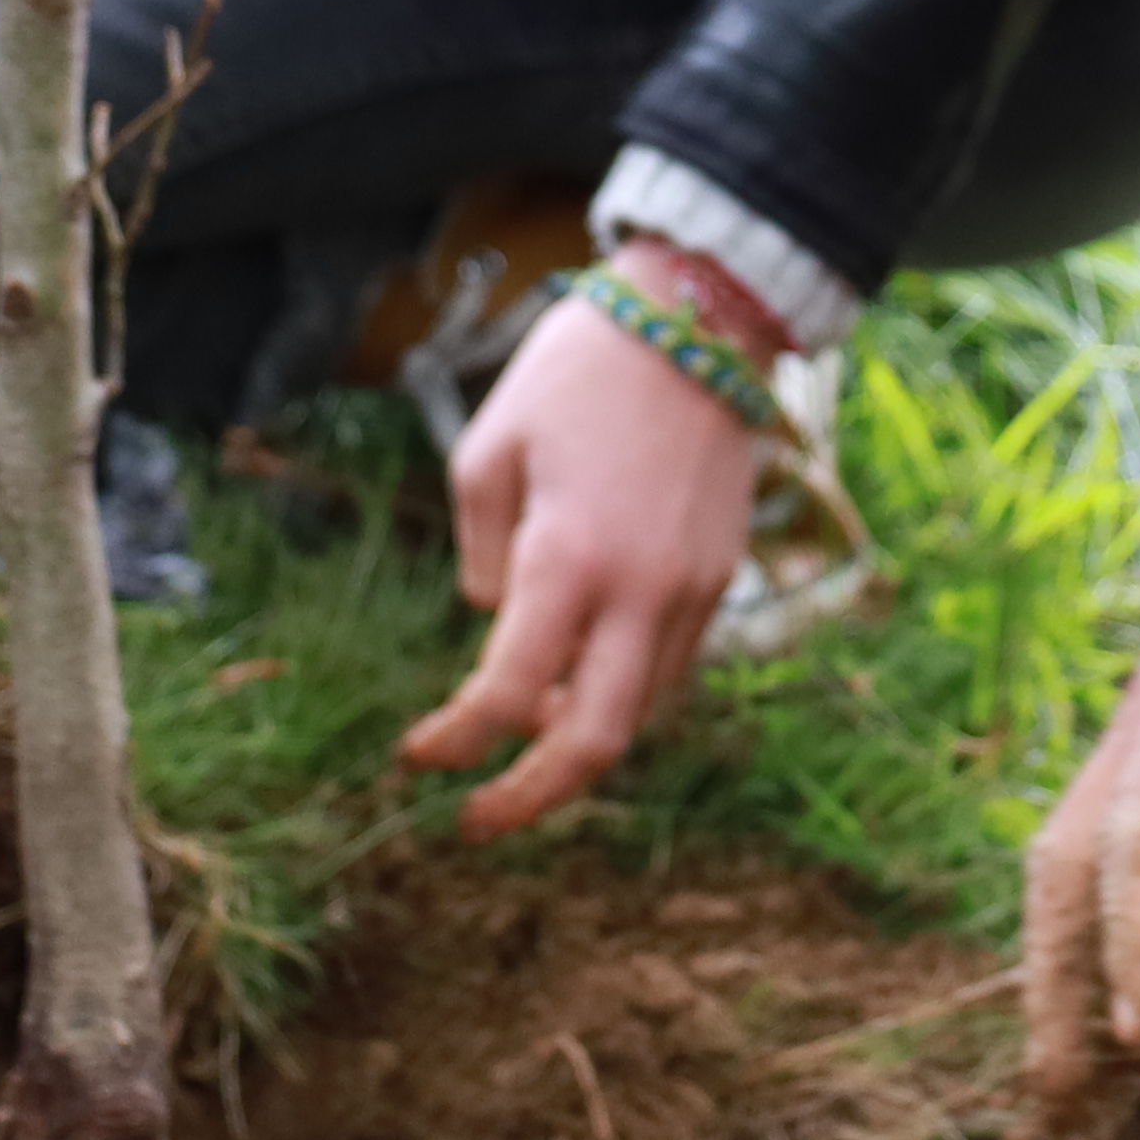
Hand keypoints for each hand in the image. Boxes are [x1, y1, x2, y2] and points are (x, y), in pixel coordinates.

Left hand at [401, 282, 767, 834]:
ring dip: (578, 745)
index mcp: (566, 558)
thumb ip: (479, 549)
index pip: (505, 694)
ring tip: (523, 741)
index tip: (418, 755)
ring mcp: (692, 588)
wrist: (699, 318)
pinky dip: (624, 694)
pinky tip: (582, 678)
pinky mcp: (722, 574)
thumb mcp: (489, 447)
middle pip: (592, 744)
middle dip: (530, 799)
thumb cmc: (576, 373)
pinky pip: (672, 666)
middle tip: (476, 821)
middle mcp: (639, 590)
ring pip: (640, 713)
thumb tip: (494, 620)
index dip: (454, 742)